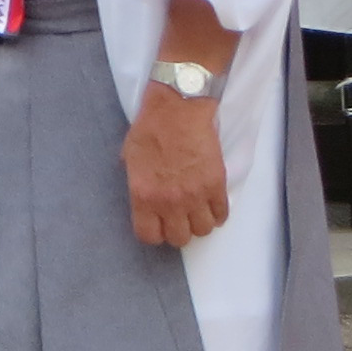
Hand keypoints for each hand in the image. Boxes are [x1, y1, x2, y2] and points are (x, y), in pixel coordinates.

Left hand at [123, 83, 230, 246]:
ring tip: (196, 210)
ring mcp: (195, 195)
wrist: (178, 111)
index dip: (153, 233)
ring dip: (199, 223)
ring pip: (203, 231)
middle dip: (177, 230)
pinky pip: (222, 214)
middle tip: (178, 217)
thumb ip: (137, 184)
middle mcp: (170, 201)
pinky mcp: (216, 186)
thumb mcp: (130, 160)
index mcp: (143, 195)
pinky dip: (217, 213)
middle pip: (179, 239)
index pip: (149, 235)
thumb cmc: (149, 130)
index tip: (157, 225)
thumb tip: (143, 197)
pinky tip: (211, 203)